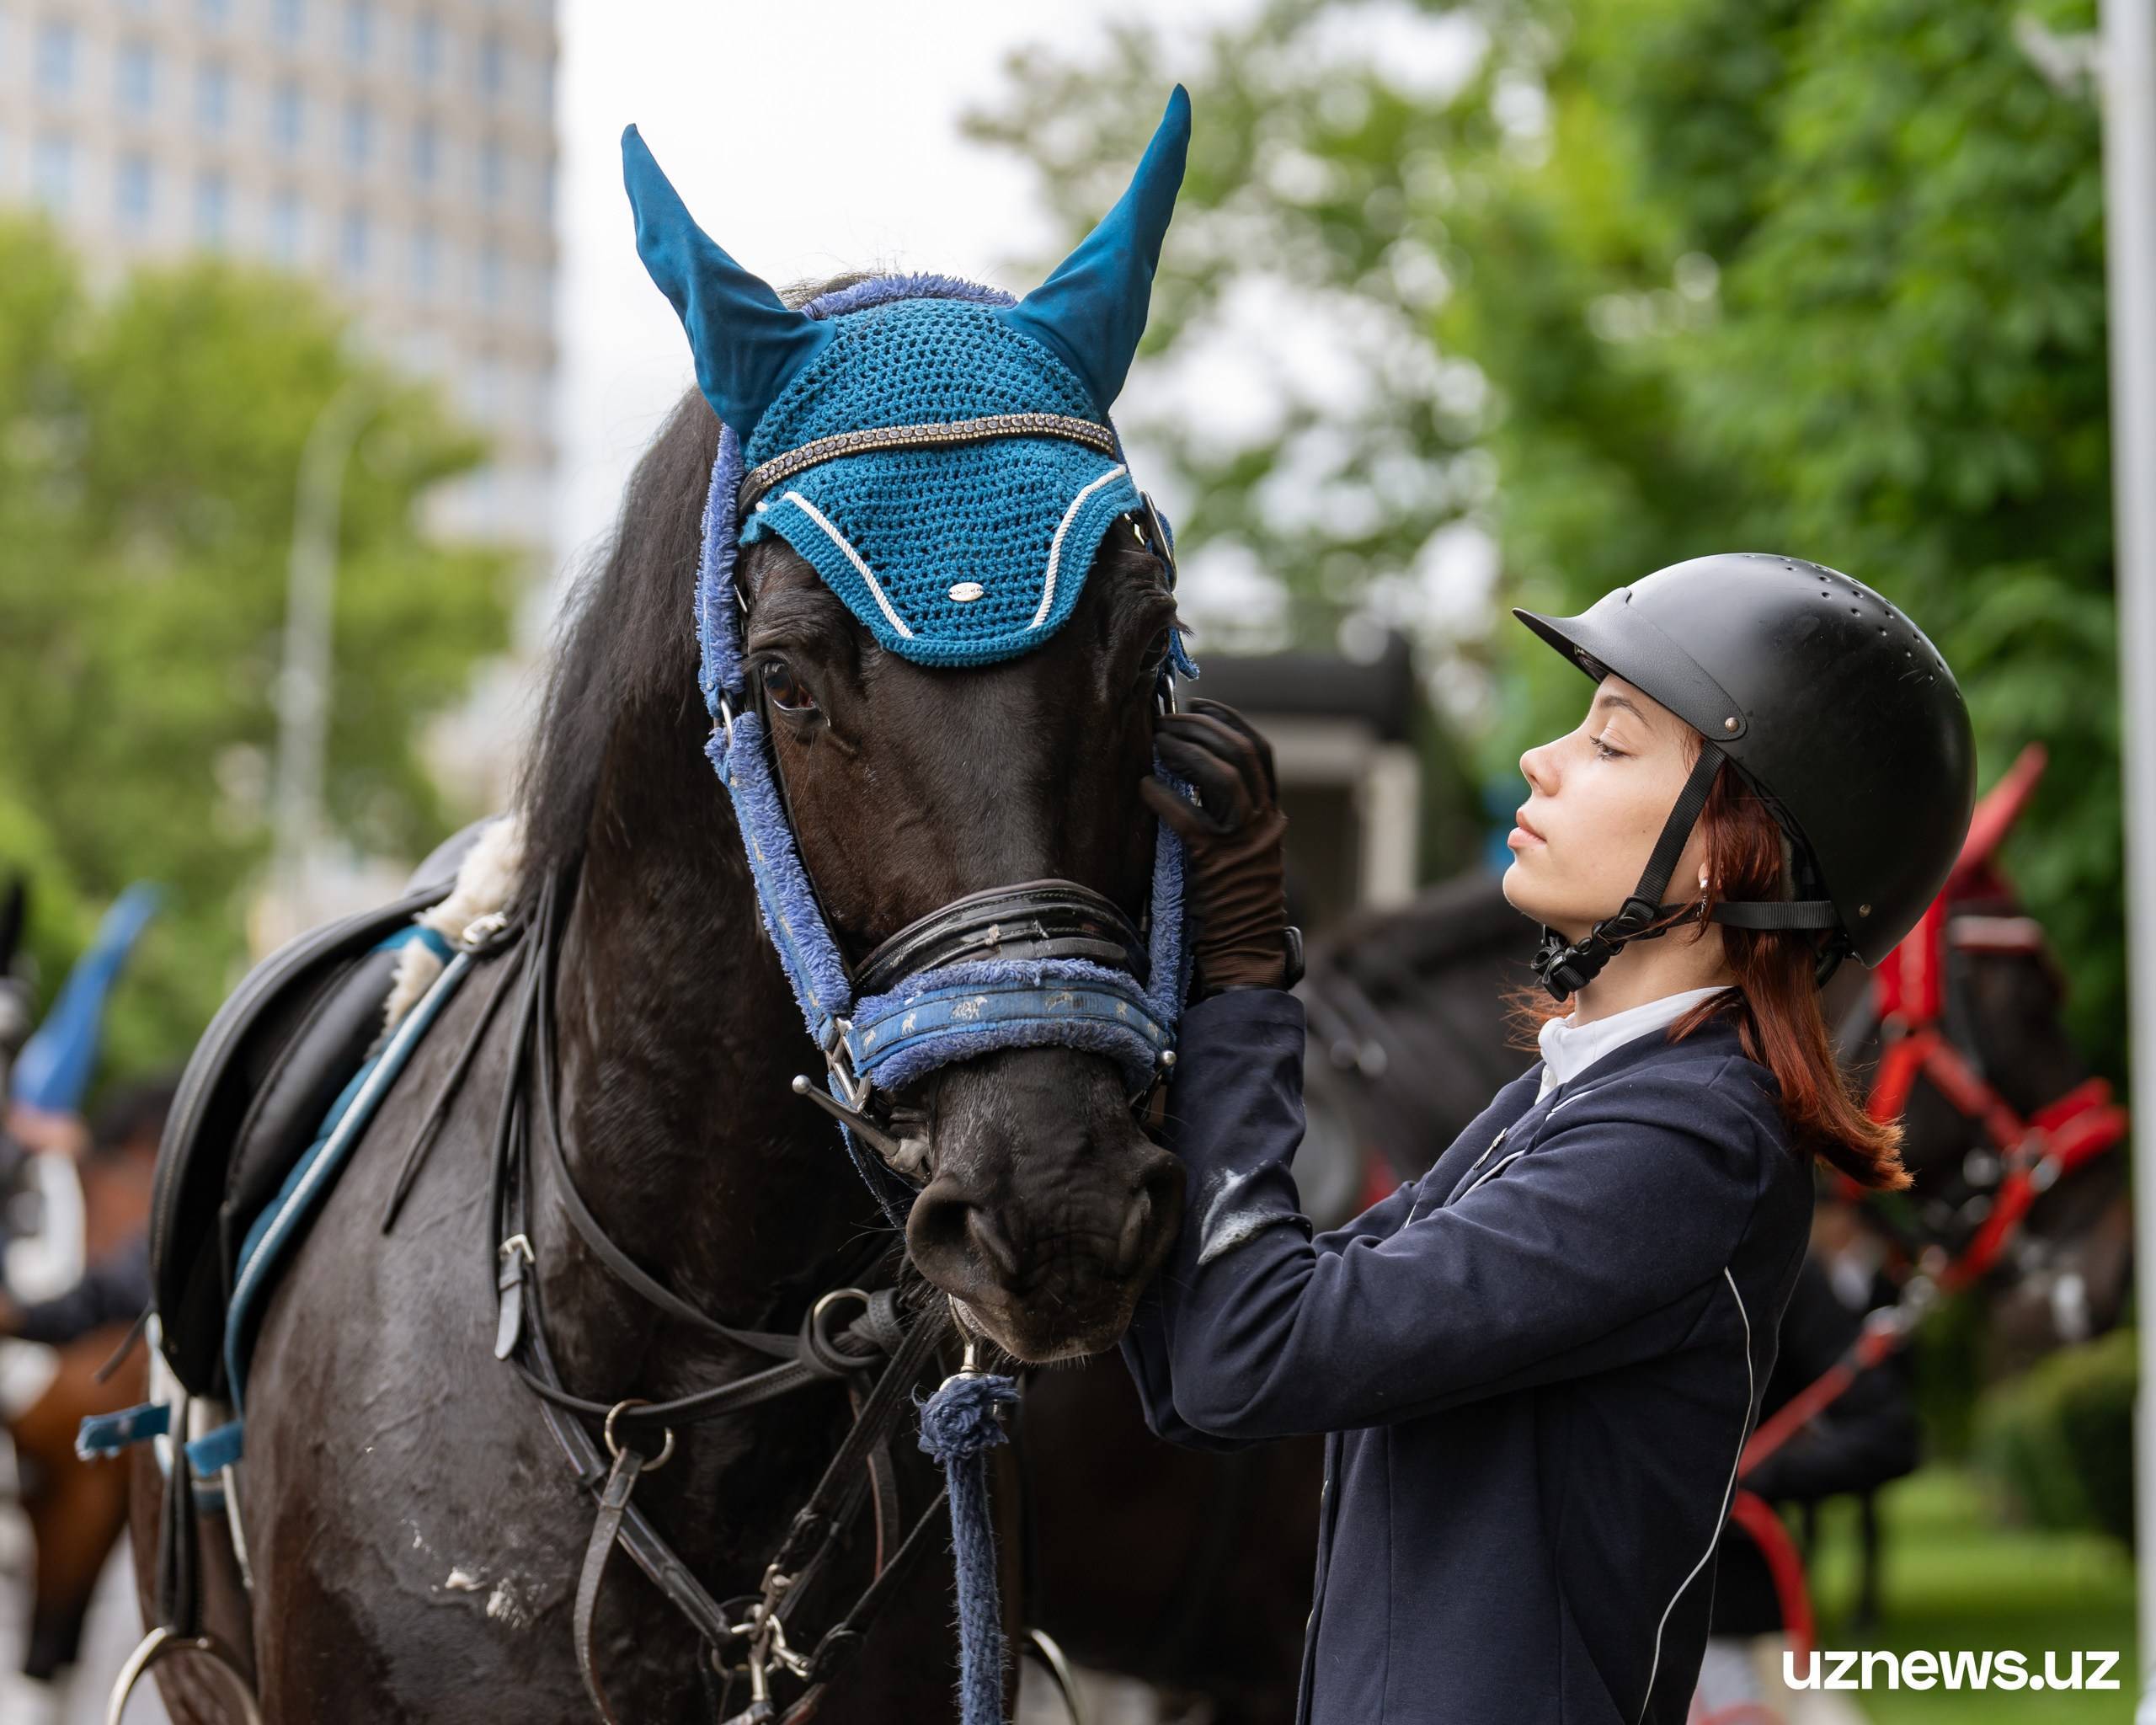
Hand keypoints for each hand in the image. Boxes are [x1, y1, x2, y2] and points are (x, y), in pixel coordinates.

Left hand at [1141, 699, 1292, 994]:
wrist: (1245, 951)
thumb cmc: (1233, 902)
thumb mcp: (1244, 851)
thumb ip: (1229, 814)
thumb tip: (1189, 770)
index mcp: (1272, 816)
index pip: (1260, 750)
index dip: (1229, 720)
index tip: (1199, 705)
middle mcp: (1264, 823)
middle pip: (1240, 754)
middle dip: (1201, 728)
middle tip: (1166, 721)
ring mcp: (1242, 843)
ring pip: (1223, 777)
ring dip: (1186, 752)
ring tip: (1156, 744)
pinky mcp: (1215, 864)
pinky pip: (1188, 819)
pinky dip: (1164, 797)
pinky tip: (1145, 787)